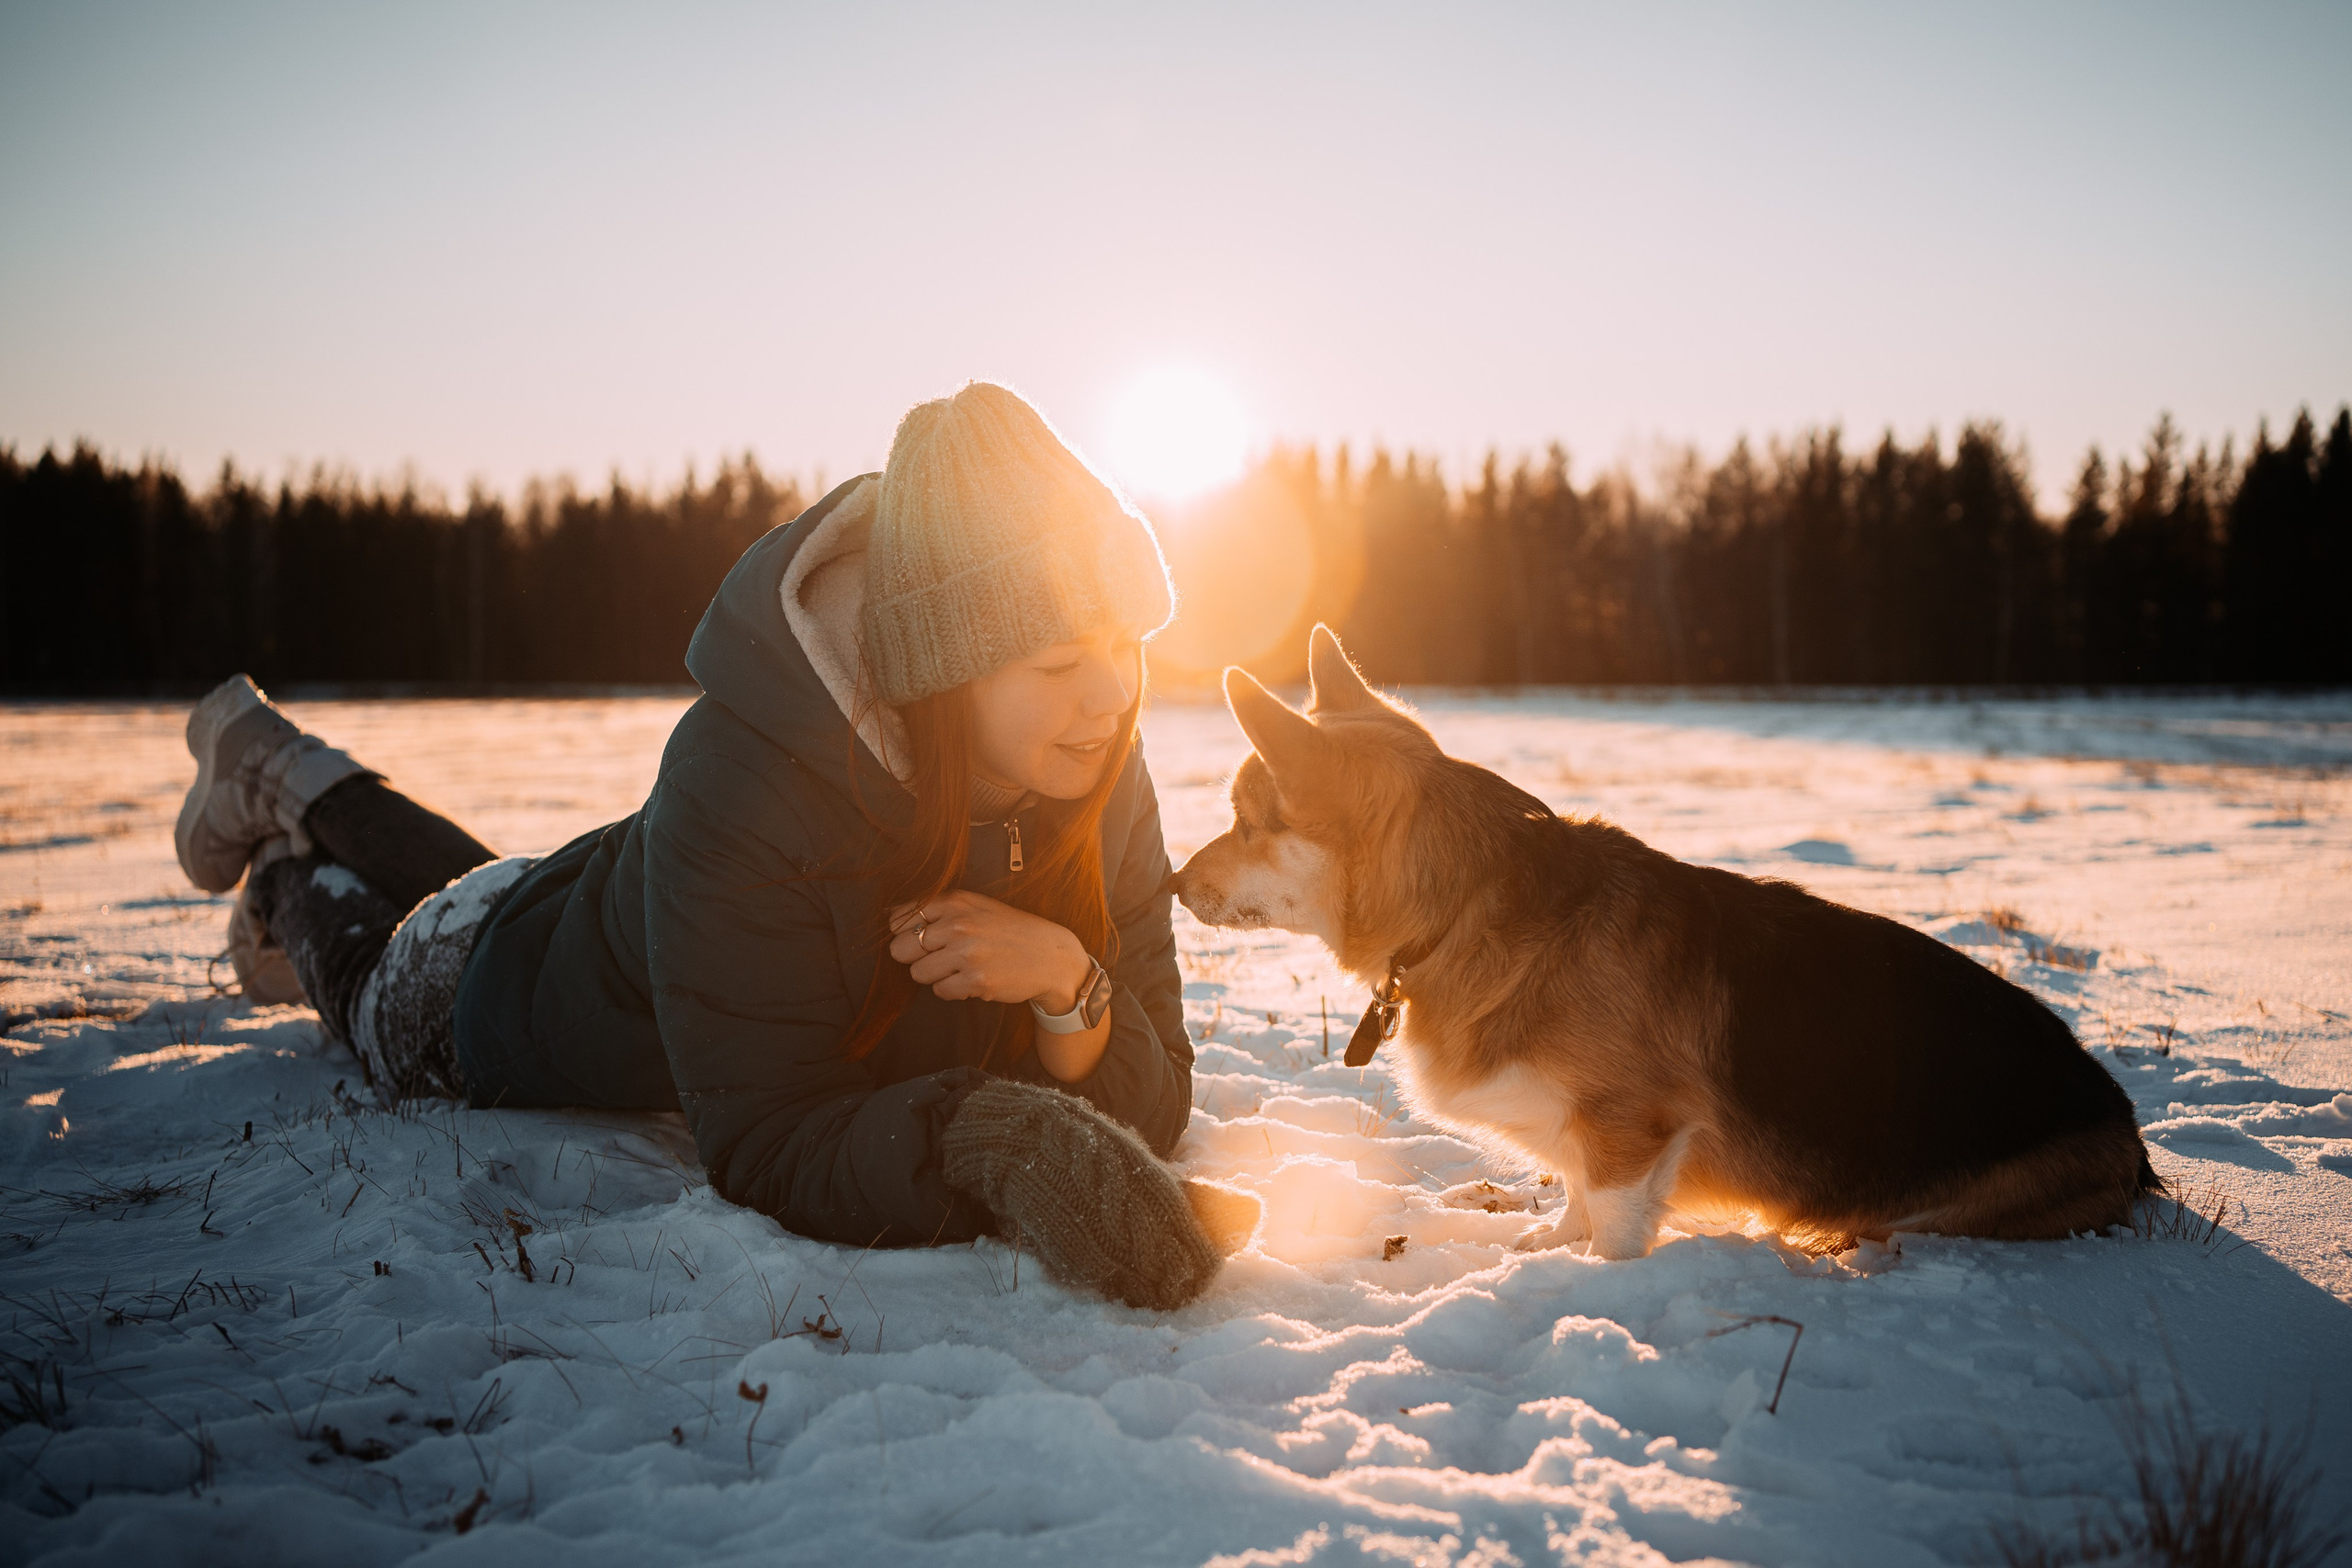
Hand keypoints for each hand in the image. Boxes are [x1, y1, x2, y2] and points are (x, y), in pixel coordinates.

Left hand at [888, 890, 1091, 1011]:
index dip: (906, 934)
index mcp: (955, 902)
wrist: (1050, 956)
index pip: (900, 919)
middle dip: (916, 958)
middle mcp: (959, 924)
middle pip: (901, 949)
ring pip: (918, 974)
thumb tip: (891, 918)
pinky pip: (941, 991)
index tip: (925, 940)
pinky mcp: (976, 981)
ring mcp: (967, 953)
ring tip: (961, 968)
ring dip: (936, 976)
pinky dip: (954, 990)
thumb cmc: (1009, 931)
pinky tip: (974, 980)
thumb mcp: (976, 907)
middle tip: (941, 958)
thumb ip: (937, 910)